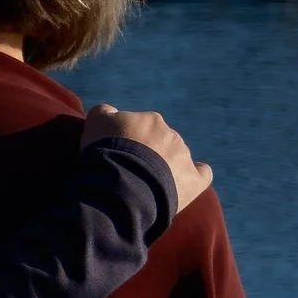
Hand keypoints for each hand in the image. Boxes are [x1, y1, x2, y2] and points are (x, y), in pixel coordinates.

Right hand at [83, 103, 211, 213]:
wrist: (121, 186)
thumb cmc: (106, 152)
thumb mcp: (95, 123)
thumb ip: (105, 112)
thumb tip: (112, 111)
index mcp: (151, 120)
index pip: (139, 126)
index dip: (126, 139)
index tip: (114, 153)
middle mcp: (172, 135)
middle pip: (159, 141)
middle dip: (147, 152)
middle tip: (127, 169)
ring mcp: (184, 157)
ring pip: (177, 157)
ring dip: (165, 165)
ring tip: (144, 183)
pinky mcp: (194, 180)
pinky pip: (202, 174)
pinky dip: (196, 175)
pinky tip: (185, 181)